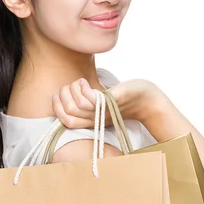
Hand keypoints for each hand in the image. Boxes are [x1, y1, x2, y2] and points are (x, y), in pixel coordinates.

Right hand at [51, 78, 165, 128]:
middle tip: (70, 85)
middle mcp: (97, 119)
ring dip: (73, 90)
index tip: (56, 95)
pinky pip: (91, 100)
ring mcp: (104, 111)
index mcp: (93, 120)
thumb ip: (89, 101)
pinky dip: (83, 89)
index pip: (67, 121)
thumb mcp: (103, 103)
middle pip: (69, 113)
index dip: (57, 109)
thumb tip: (71, 92)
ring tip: (80, 81)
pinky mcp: (111, 102)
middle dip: (63, 97)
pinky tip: (85, 82)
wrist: (148, 101)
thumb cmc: (125, 99)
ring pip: (77, 106)